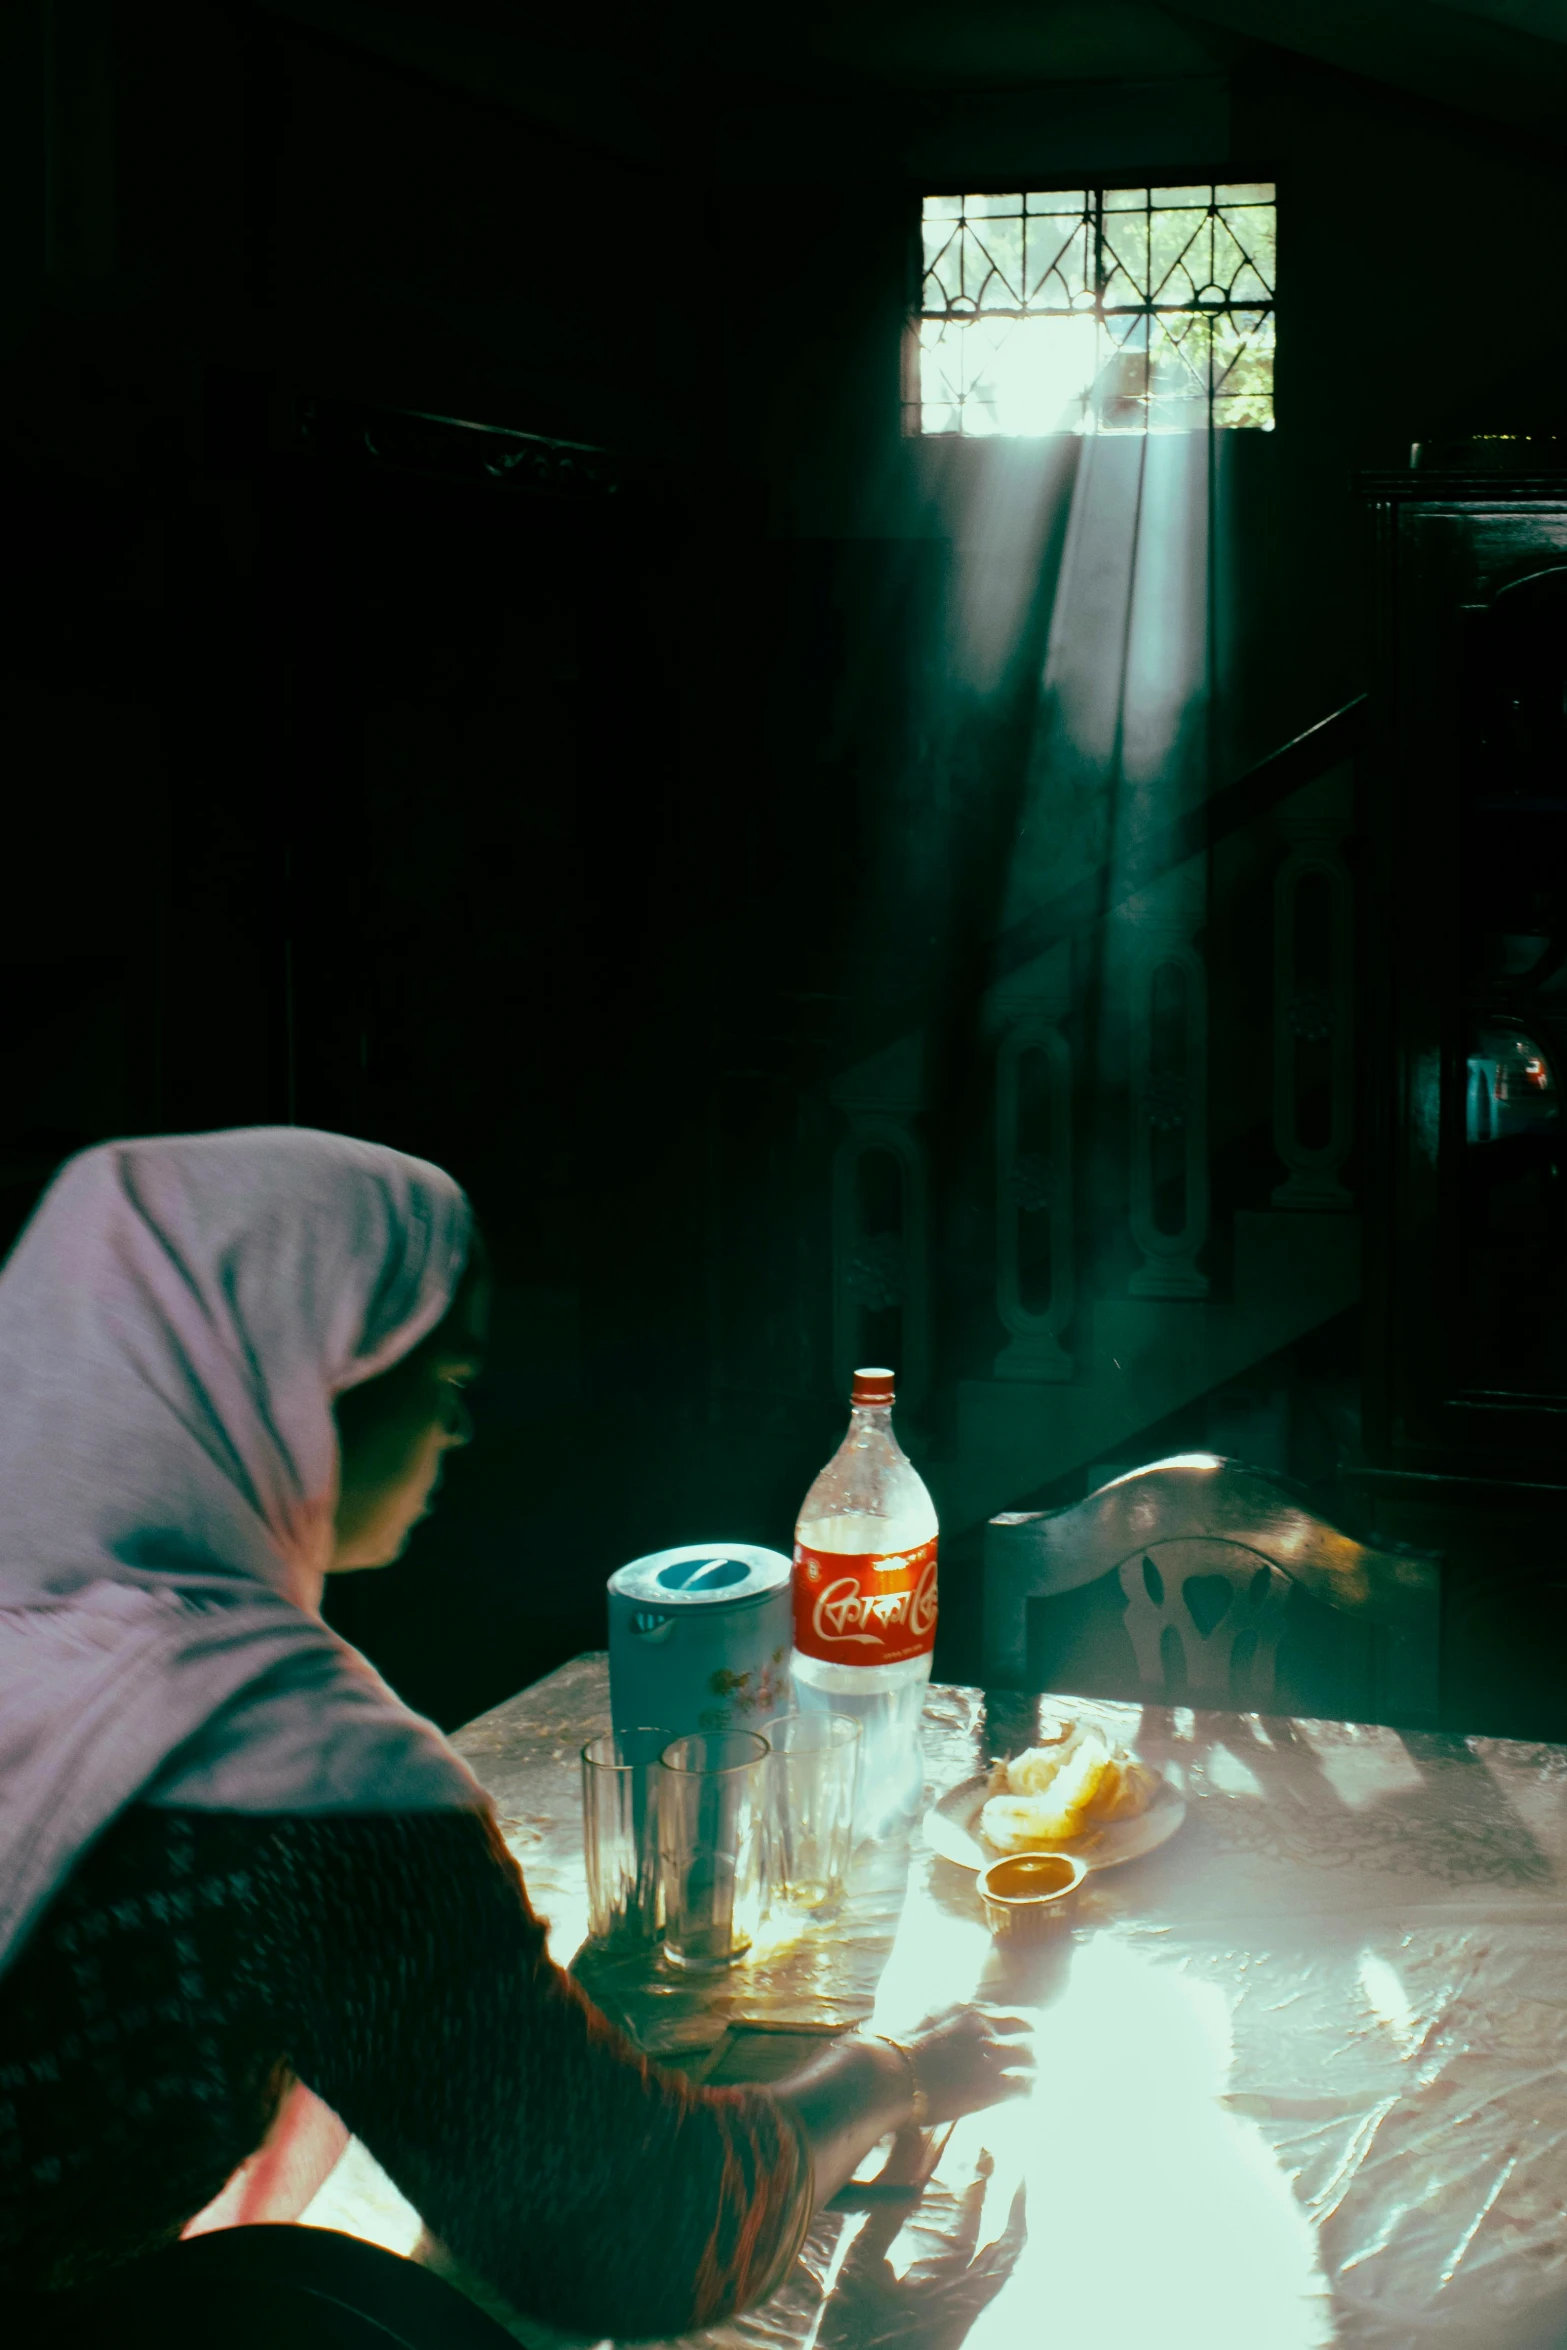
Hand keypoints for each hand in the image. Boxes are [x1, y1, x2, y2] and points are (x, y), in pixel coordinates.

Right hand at [890, 2003, 1034, 2122]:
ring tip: (1035, 2080)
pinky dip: (1028, 2093)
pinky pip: (1025, 2087)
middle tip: (1038, 2058)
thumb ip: (941, 2014)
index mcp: (970, 2011)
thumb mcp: (922, 2020)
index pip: (1012, 2014)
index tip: (1028, 2035)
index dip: (1024, 2026)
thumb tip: (936, 2012)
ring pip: (1033, 2058)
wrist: (890, 2074)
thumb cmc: (896, 2051)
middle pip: (1030, 2030)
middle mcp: (985, 2027)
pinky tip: (1026, 2099)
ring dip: (1035, 2069)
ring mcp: (991, 2055)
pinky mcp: (992, 2085)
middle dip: (1036, 2044)